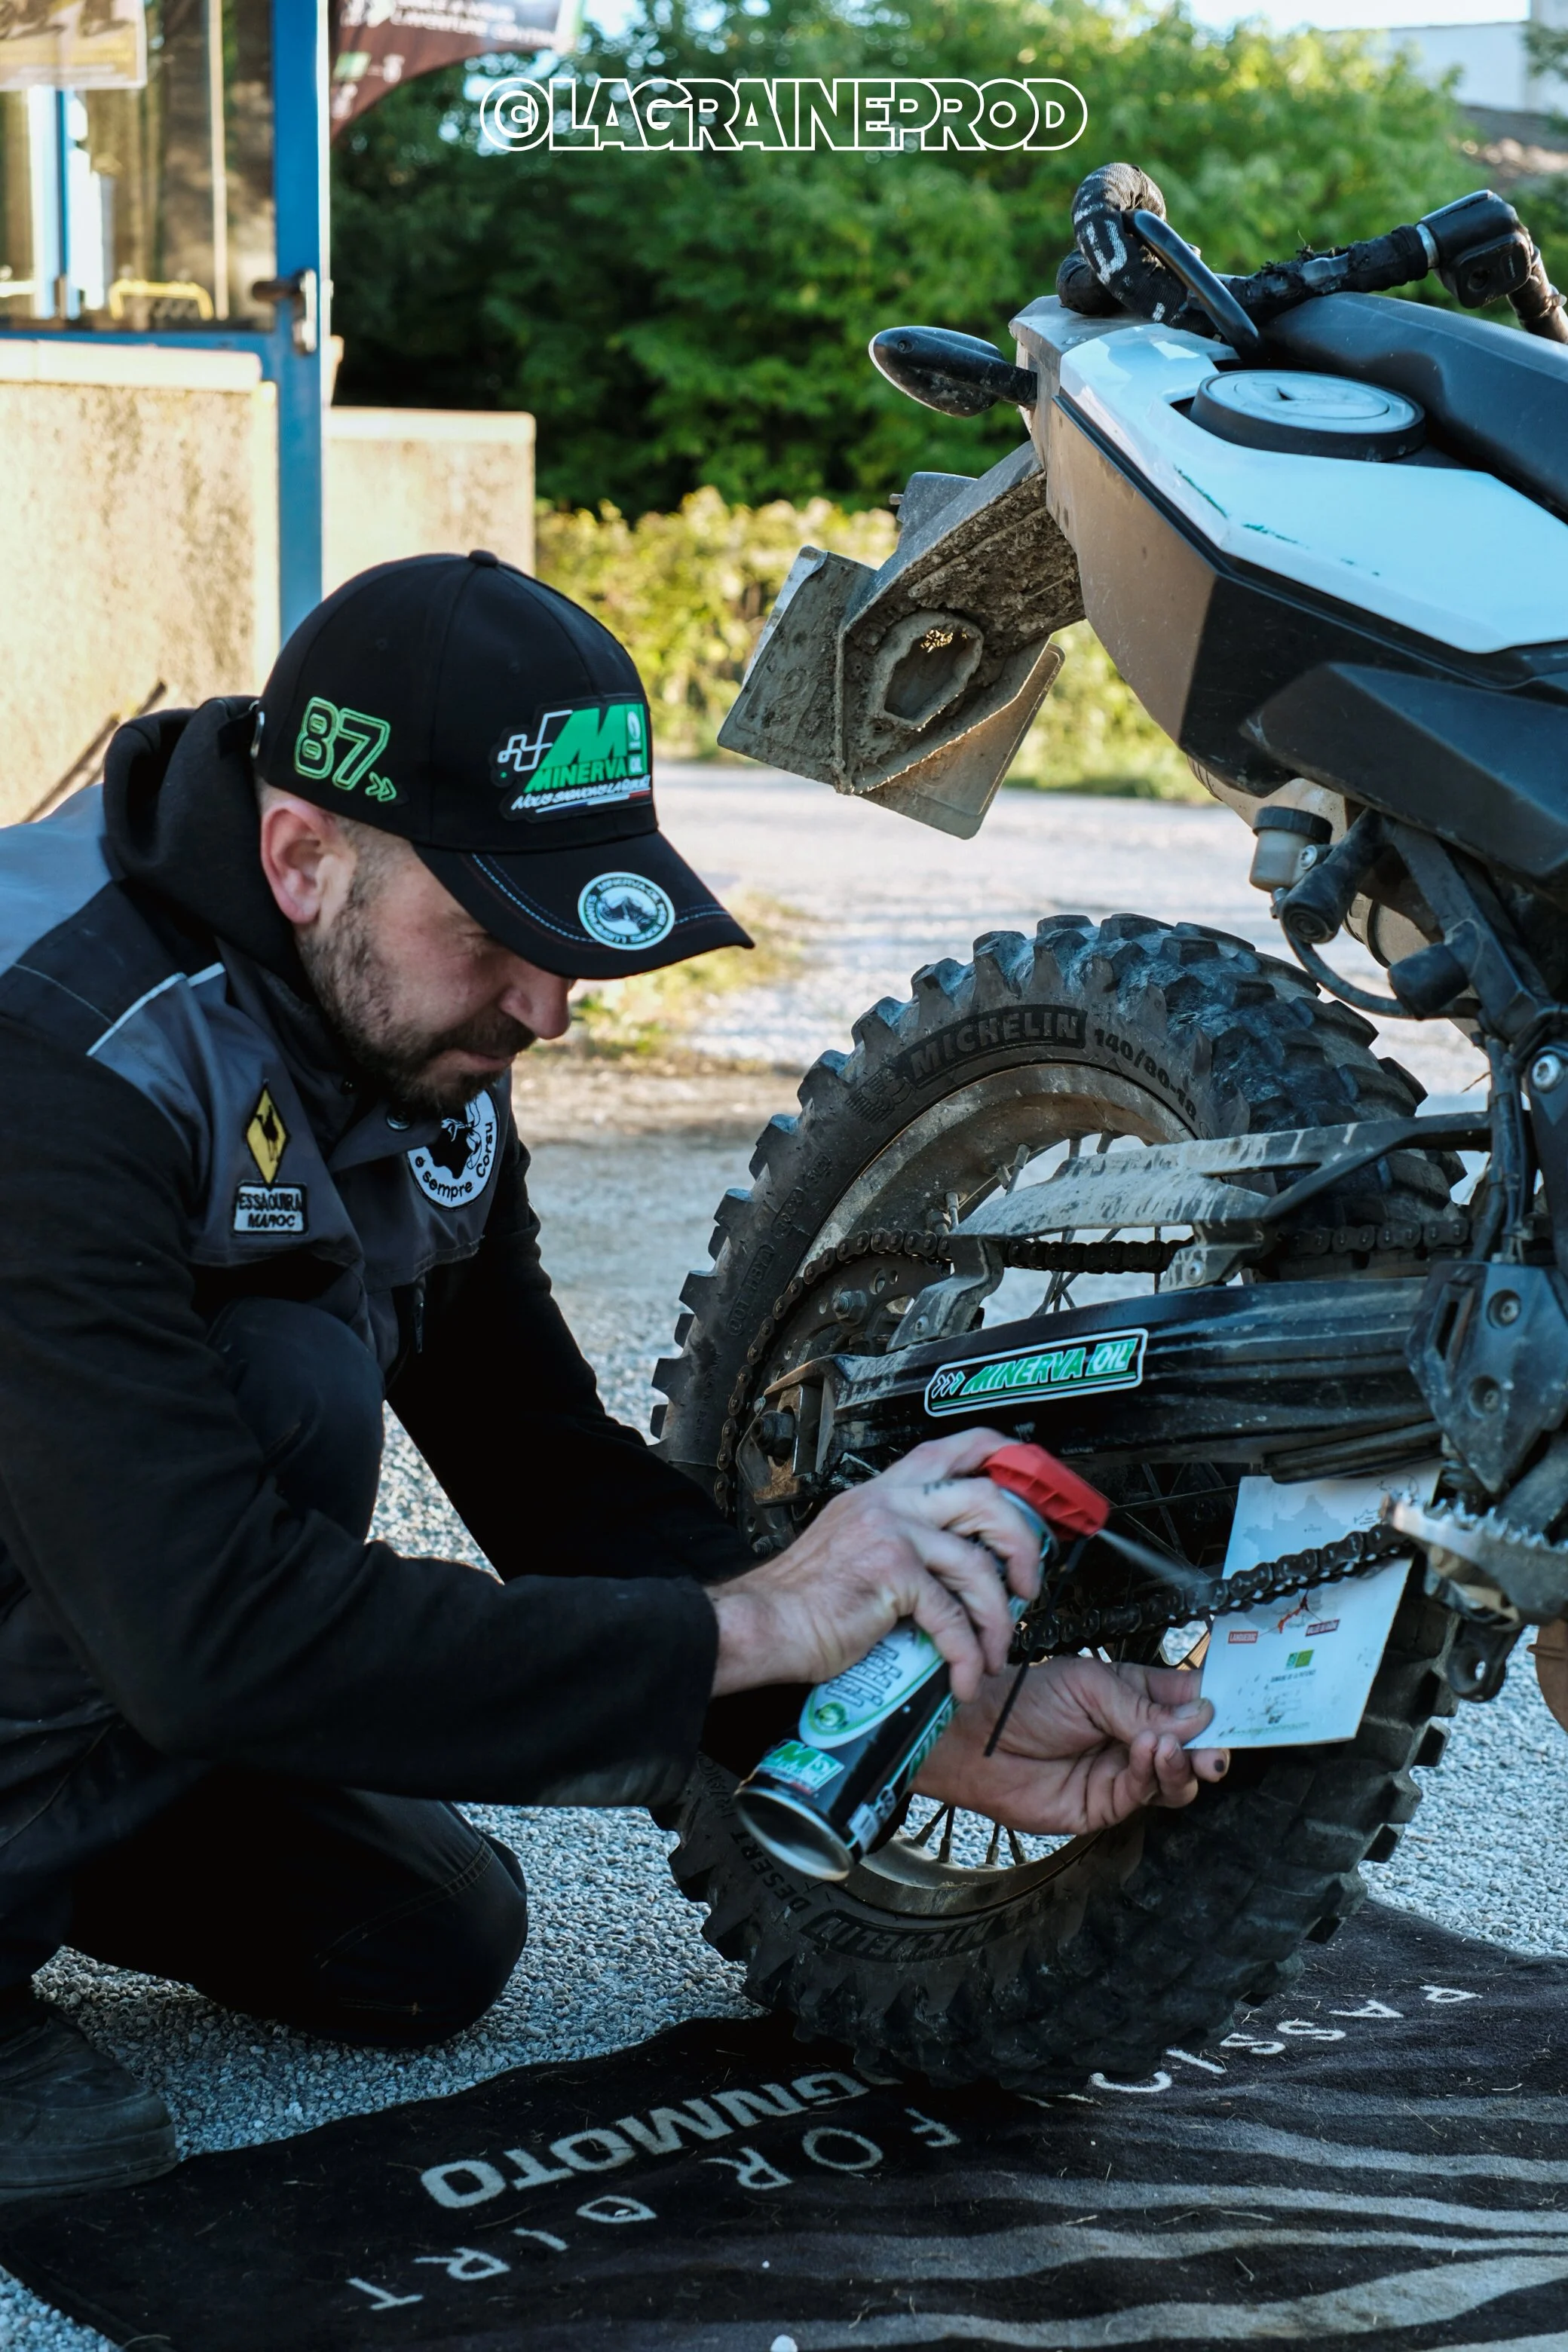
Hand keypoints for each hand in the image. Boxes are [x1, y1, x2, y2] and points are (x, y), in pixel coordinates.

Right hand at [710, 1428, 1040, 1702]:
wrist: (760, 1625)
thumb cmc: (800, 1600)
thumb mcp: (850, 1546)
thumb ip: (897, 1540)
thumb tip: (952, 1567)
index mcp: (881, 1493)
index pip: (951, 1449)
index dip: (1001, 1458)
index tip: (1031, 1485)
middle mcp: (888, 1503)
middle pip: (985, 1497)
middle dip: (1022, 1543)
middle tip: (1027, 1584)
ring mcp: (890, 1533)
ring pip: (977, 1563)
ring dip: (998, 1616)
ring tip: (995, 1649)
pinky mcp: (890, 1574)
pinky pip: (952, 1615)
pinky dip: (967, 1653)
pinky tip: (964, 1677)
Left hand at [914, 1654, 1228, 1833]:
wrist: (975, 1740)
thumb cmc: (1023, 1700)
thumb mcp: (1088, 1686)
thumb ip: (1144, 1706)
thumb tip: (1201, 1716)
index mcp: (1136, 1694)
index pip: (1191, 1699)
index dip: (1218, 1704)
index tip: (1244, 1706)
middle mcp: (1136, 1734)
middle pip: (1193, 1745)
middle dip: (1213, 1744)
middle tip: (1218, 1743)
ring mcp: (1123, 1771)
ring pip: (1177, 1777)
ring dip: (1184, 1762)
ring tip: (1170, 1745)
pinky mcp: (1107, 1804)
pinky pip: (1145, 1794)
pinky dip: (1154, 1774)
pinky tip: (1147, 1751)